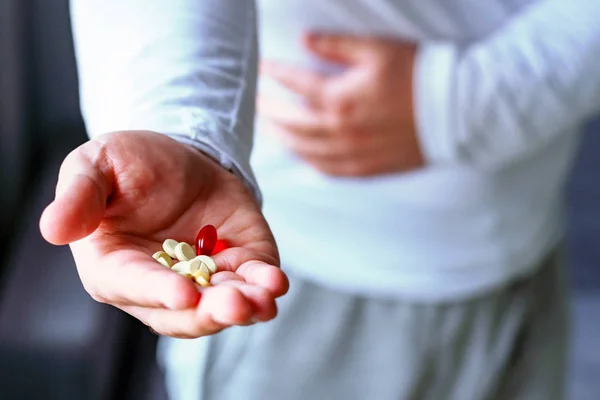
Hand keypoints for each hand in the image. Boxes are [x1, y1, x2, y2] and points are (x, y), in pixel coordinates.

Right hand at [39, 131, 287, 337]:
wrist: (181, 155)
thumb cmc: (130, 162)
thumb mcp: (96, 165)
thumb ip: (80, 195)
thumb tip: (54, 229)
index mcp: (114, 266)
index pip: (134, 286)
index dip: (158, 293)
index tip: (184, 294)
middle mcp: (158, 284)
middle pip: (183, 312)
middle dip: (210, 312)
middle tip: (236, 305)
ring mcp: (202, 278)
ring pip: (220, 306)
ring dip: (244, 307)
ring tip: (263, 300)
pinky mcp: (237, 264)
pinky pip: (251, 282)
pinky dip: (264, 285)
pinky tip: (275, 283)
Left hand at [259, 33, 423, 176]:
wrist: (455, 113)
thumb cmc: (418, 76)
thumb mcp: (377, 49)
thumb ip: (336, 45)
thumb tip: (305, 40)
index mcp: (340, 99)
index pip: (296, 84)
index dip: (275, 73)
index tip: (263, 66)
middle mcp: (339, 132)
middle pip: (291, 123)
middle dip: (268, 110)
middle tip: (256, 101)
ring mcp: (351, 154)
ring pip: (303, 150)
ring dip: (281, 137)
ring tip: (269, 127)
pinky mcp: (365, 169)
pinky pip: (326, 170)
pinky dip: (307, 160)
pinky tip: (300, 153)